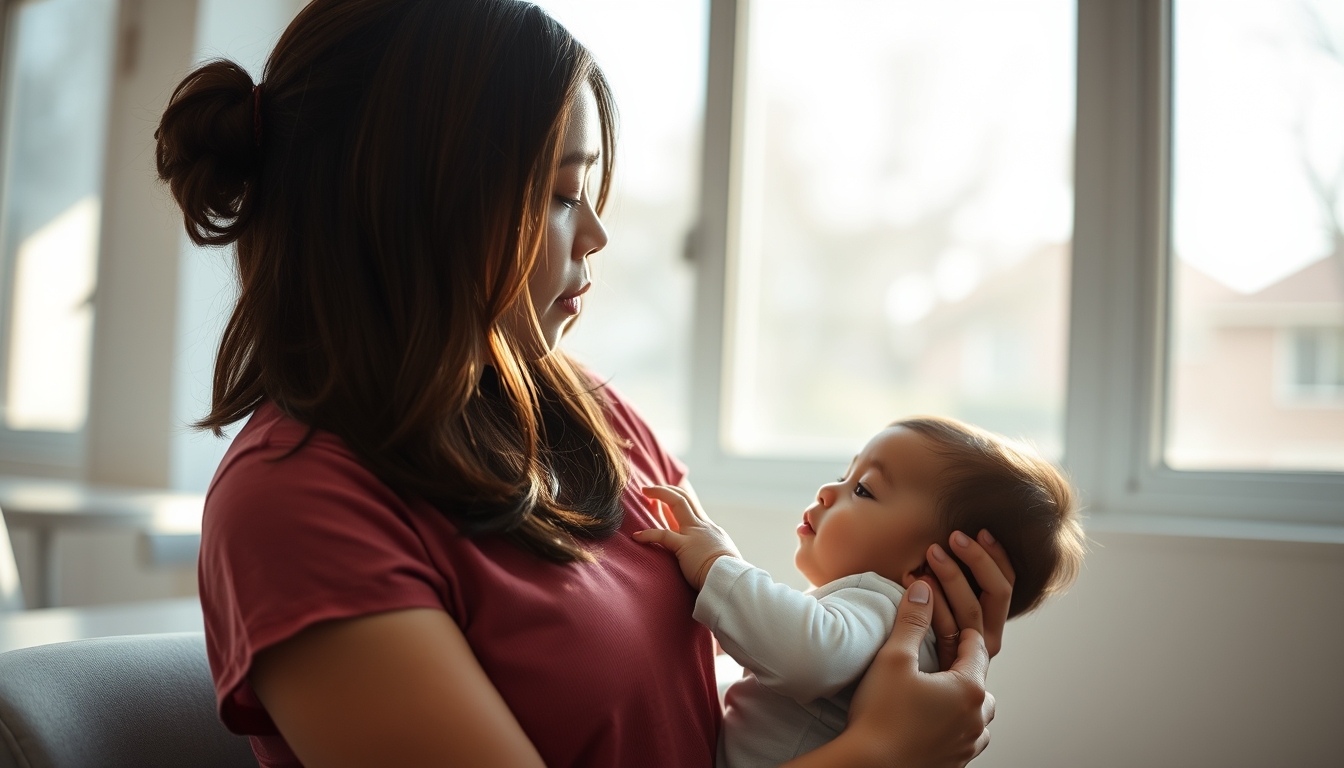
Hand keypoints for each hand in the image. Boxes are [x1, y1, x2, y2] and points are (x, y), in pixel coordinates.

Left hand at [632, 485, 740, 589]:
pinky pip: (663, 535)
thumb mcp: (722, 556)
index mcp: (710, 529)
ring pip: (677, 503)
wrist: (730, 579)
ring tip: (644, 491)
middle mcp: (702, 526)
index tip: (666, 496)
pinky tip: (636, 536)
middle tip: (650, 488)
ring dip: (660, 494)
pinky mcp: (685, 546)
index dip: (678, 499)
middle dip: (667, 490)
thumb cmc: (728, 575)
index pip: (692, 507)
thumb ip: (713, 552)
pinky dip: (648, 534)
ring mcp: (694, 534)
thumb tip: (711, 557)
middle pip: (685, 498)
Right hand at [841, 581, 993, 767]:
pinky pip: (965, 737)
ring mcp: (968, 746)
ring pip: (977, 714)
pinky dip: (954, 724)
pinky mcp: (955, 764)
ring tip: (935, 690)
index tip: (942, 620)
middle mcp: (977, 720)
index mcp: (969, 690)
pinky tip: (929, 718)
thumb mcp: (894, 658)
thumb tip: (924, 588)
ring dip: (962, 699)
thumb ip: (912, 621)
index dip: (959, 628)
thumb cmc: (880, 713)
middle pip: (980, 681)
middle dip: (963, 666)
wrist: (867, 767)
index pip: (976, 647)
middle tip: (937, 656)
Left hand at [921, 529, 1015, 669]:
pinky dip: (933, 603)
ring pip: (972, 610)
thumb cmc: (913, 645)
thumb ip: (945, 585)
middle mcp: (988, 640)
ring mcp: (972, 656)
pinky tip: (914, 583)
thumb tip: (943, 546)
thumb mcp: (935, 609)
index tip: (979, 531)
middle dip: (978, 561)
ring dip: (953, 577)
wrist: (900, 698)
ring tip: (931, 553)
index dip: (996, 556)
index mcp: (990, 622)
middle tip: (955, 537)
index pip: (1005, 583)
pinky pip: (947, 630)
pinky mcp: (951, 668)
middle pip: (997, 593)